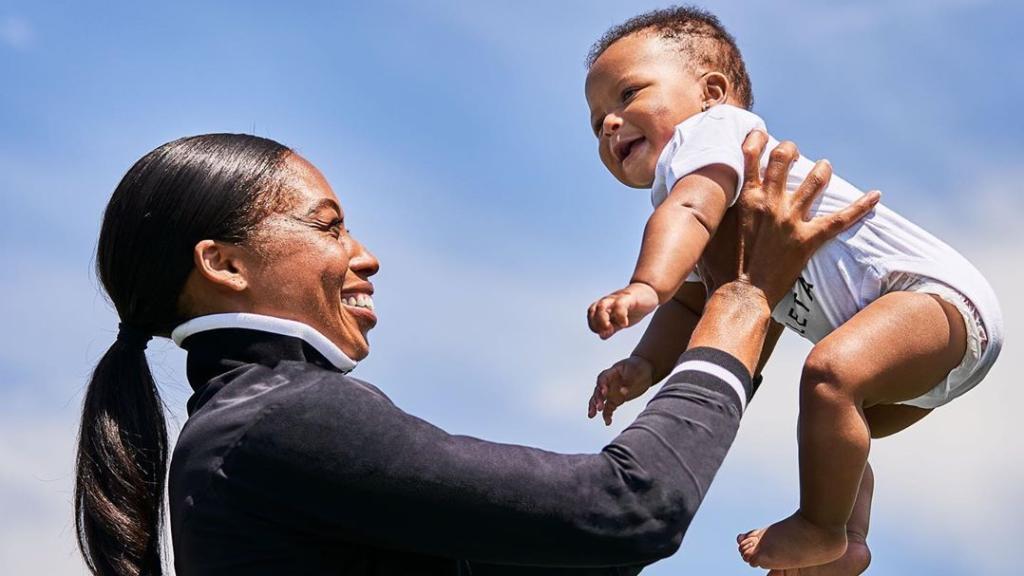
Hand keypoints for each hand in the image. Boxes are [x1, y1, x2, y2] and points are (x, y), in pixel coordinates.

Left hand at [587, 282, 659, 338]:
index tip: (604, 334)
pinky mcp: (628, 298)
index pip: (591, 315)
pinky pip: (619, 305)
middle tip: (607, 332)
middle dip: (596, 323)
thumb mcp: (620, 321)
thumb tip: (602, 336)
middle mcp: (608, 301)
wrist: (648, 292)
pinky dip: (619, 316)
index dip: (593, 326)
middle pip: (593, 310)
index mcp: (604, 307)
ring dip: (602, 319)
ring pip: (602, 306)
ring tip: (610, 328)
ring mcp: (617, 298)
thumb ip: (612, 328)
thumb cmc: (633, 308)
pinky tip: (624, 324)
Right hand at [588, 355, 654, 425]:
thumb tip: (622, 392)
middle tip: (599, 408)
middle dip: (597, 399)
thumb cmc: (638, 367)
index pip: (602, 379)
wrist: (645, 370)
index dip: (602, 386)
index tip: (604, 393)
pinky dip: (607, 415)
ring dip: (595, 407)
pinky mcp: (616, 400)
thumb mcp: (635, 371)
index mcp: (611, 373)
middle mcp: (608, 383)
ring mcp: (611, 392)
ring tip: (591, 416)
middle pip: (598, 391)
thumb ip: (628, 382)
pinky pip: (609, 408)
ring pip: (599, 400)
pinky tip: (608, 422)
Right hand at [698, 131, 880, 306]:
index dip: (757, 139)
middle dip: (790, 149)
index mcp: (744, 197)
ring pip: (815, 181)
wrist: (739, 294)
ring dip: (821, 170)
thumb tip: (703, 198)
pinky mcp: (807, 240)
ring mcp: (791, 220)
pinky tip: (875, 195)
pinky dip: (859, 207)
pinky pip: (839, 220)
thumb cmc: (718, 267)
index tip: (761, 137)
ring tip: (824, 167)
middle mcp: (769, 202)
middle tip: (792, 153)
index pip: (751, 154)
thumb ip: (713, 209)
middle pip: (784, 158)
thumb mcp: (709, 230)